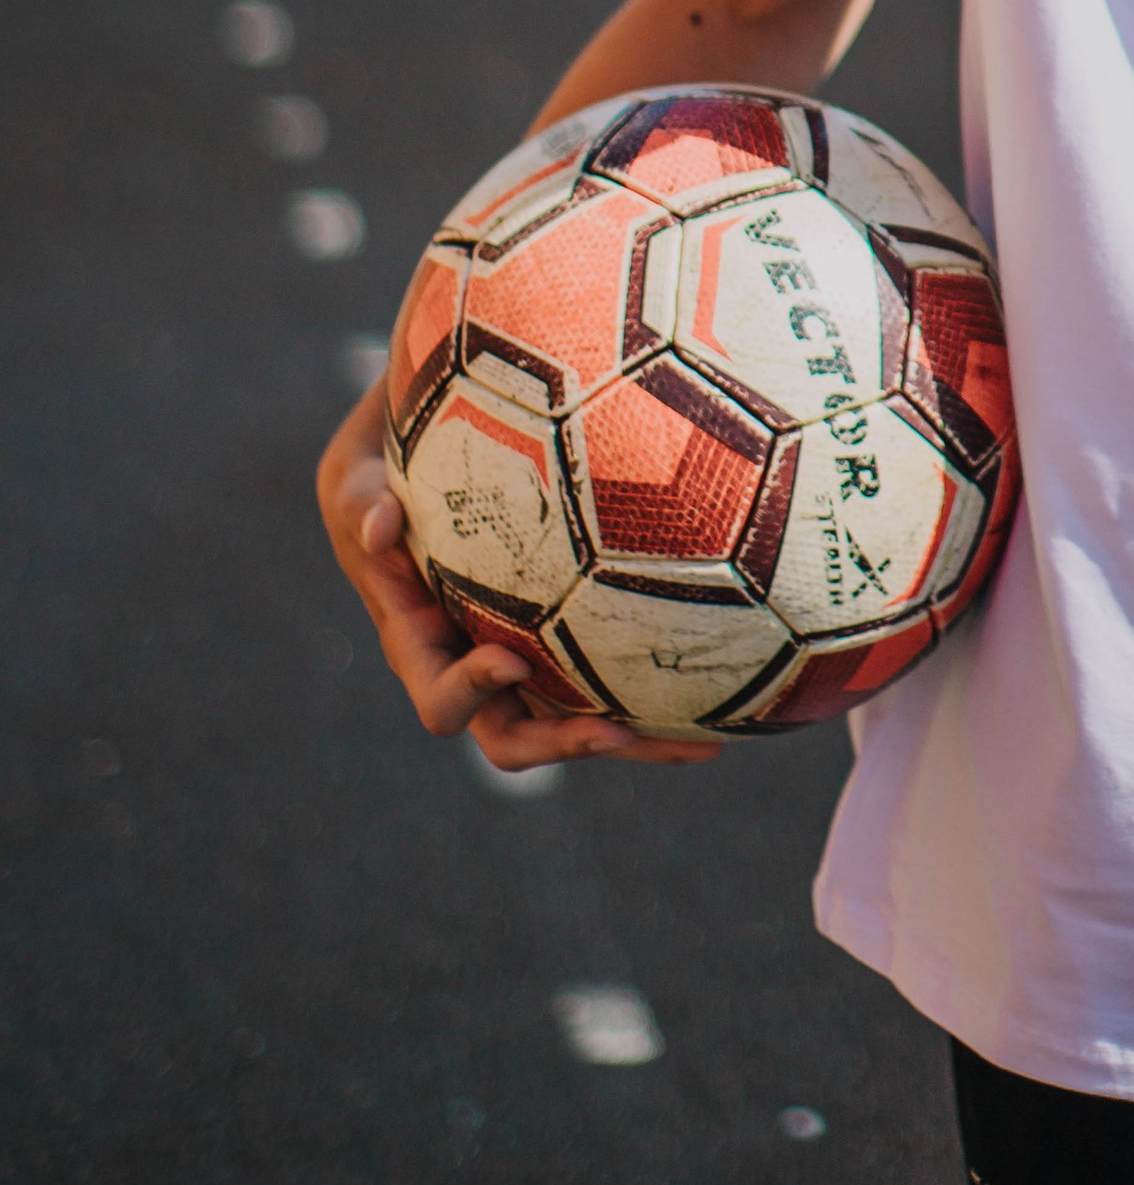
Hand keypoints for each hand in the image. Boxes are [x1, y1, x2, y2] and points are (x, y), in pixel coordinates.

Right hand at [316, 378, 720, 772]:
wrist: (424, 442)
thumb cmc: (383, 457)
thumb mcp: (356, 472)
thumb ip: (363, 500)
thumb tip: (380, 525)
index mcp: (419, 641)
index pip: (441, 699)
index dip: (471, 691)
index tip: (509, 657)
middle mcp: (473, 660)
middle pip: (516, 735)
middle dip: (564, 742)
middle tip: (618, 731)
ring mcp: (526, 651)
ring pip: (580, 717)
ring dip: (636, 738)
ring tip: (707, 739)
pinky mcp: (569, 629)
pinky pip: (611, 670)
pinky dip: (657, 686)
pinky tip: (727, 679)